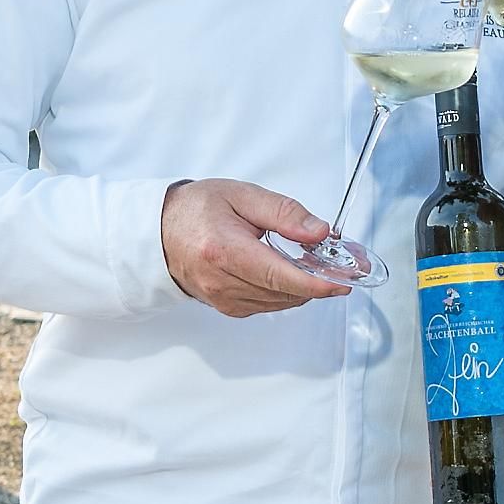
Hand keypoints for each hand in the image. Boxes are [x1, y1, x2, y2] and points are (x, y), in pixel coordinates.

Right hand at [160, 179, 355, 317]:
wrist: (159, 231)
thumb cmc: (196, 210)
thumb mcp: (242, 195)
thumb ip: (283, 213)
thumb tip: (319, 232)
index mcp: (224, 251)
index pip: (281, 277)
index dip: (317, 282)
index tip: (344, 280)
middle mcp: (222, 282)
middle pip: (286, 293)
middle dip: (319, 281)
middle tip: (344, 263)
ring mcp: (223, 300)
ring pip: (280, 302)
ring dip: (304, 287)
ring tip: (319, 263)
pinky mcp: (228, 307)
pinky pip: (268, 305)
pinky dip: (286, 291)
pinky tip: (290, 272)